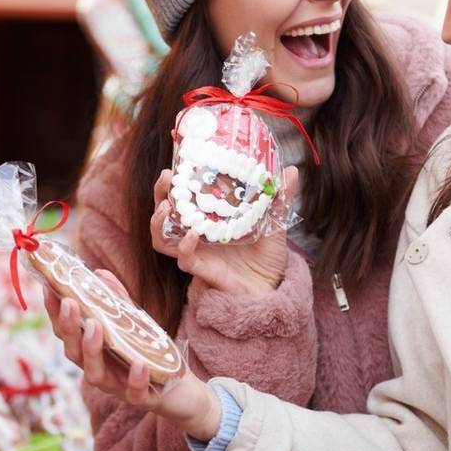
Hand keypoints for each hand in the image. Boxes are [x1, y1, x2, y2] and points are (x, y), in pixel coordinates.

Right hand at [45, 271, 222, 440]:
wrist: (179, 390)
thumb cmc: (148, 354)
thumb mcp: (133, 323)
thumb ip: (116, 300)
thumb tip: (99, 273)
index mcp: (92, 352)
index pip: (66, 333)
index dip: (55, 313)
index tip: (49, 288)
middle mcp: (99, 370)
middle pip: (73, 353)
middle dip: (69, 328)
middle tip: (69, 303)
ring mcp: (117, 386)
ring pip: (95, 374)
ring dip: (92, 350)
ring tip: (95, 326)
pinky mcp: (141, 398)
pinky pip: (134, 392)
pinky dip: (135, 379)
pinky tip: (139, 364)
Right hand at [150, 166, 298, 294]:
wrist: (272, 286)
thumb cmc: (268, 256)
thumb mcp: (274, 222)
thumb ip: (279, 199)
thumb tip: (291, 170)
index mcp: (208, 219)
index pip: (182, 197)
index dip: (174, 182)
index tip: (178, 164)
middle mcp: (196, 234)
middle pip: (164, 213)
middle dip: (160, 194)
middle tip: (167, 177)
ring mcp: (196, 252)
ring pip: (161, 239)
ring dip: (158, 222)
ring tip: (166, 206)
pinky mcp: (201, 269)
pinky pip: (183, 259)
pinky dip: (184, 247)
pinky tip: (192, 236)